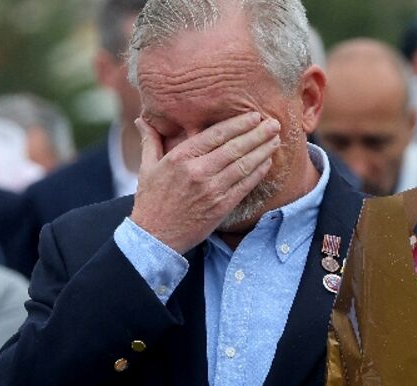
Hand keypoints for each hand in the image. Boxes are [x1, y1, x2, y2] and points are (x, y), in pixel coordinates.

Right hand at [130, 112, 281, 253]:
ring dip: (262, 151)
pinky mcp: (220, 207)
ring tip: (275, 140)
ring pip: (243, 165)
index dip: (238, 124)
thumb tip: (141, 120)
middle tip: (274, 124)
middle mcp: (198, 172)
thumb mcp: (147, 168)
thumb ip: (150, 141)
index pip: (216, 134)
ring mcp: (211, 190)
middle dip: (257, 134)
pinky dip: (258, 173)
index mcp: (180, 158)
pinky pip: (244, 186)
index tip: (254, 116)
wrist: (155, 238)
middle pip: (234, 147)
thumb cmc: (150, 201)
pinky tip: (267, 162)